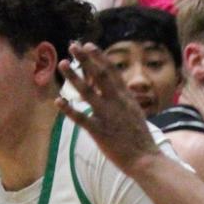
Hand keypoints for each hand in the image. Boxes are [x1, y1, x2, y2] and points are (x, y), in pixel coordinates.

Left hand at [55, 39, 157, 171]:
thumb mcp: (135, 111)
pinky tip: (58, 101)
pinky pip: (81, 118)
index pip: (112, 71)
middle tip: (73, 46)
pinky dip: (69, 110)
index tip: (89, 45)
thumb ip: (123, 99)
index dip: (100, 57)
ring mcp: (107, 116)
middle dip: (86, 59)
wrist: (145, 158)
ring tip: (63, 63)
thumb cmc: (140, 137)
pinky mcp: (99, 132)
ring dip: (74, 77)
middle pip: (99, 75)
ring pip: (88, 92)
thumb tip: (117, 88)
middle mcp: (116, 102)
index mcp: (125, 97)